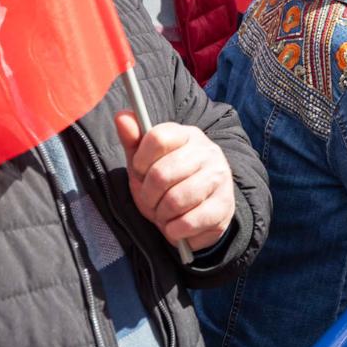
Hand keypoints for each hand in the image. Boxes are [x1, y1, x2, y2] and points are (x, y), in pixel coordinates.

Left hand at [115, 112, 235, 252]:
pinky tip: (177, 227)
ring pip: (175, 200)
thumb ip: (133, 140)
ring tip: (165, 214)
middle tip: (152, 201)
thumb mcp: (145, 163)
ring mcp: (219, 177)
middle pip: (161, 174)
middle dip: (148, 196)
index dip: (140, 161)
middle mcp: (207, 151)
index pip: (157, 138)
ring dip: (162, 215)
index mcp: (186, 135)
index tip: (141, 172)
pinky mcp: (224, 206)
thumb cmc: (167, 185)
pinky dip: (175, 231)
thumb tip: (121, 116)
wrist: (200, 214)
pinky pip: (189, 222)